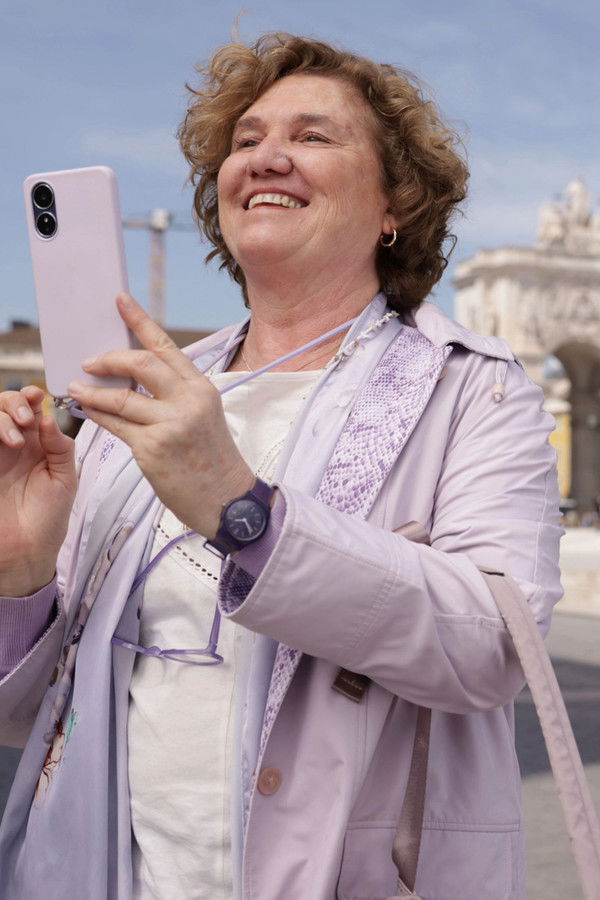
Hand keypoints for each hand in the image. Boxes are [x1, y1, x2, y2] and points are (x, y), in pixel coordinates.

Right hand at [0, 386, 75, 595]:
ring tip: (17, 438)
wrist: (26, 552)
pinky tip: (6, 442)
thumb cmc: (47, 519)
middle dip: (14, 402)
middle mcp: (13, 445)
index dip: (31, 396)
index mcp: (37, 444)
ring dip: (2, 417)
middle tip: (26, 418)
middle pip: (4, 406)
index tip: (38, 396)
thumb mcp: (65, 479)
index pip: (30, 408)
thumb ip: (60, 446)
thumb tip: (49, 417)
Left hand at [68, 293, 254, 538]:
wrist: (225, 498)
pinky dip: (98, 415)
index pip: (166, 346)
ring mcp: (171, 424)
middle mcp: (188, 400)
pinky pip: (116, 425)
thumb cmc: (211, 458)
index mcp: (201, 387)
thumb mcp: (202, 415)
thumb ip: (174, 392)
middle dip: (110, 358)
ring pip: (121, 396)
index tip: (120, 301)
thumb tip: (134, 374)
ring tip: (76, 388)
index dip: (140, 320)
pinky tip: (88, 410)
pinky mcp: (153, 448)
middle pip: (141, 363)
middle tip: (90, 361)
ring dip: (93, 390)